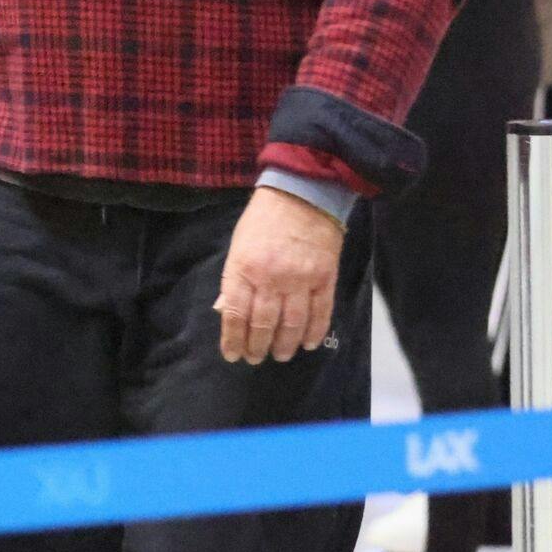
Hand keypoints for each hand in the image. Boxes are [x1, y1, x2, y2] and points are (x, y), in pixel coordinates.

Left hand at [215, 187, 343, 366]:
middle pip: (263, 324)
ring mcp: (300, 279)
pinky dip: (315, 331)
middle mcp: (271, 278)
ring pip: (292, 324)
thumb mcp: (238, 246)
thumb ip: (234, 280)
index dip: (233, 339)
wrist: (302, 192)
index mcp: (244, 269)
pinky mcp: (324, 277)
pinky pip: (321, 312)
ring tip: (280, 355)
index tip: (233, 355)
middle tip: (256, 358)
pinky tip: (309, 343)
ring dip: (285, 344)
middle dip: (257, 347)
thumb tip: (228, 312)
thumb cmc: (263, 219)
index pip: (235, 314)